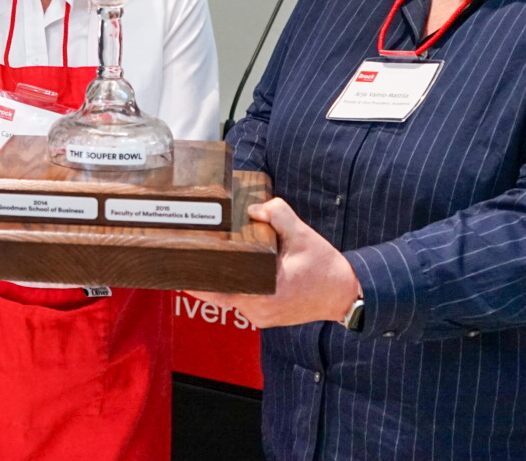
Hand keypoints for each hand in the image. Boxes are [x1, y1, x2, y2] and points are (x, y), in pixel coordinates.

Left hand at [185, 197, 358, 328]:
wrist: (344, 292)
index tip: (181, 272)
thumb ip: (278, 214)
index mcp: (265, 294)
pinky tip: (230, 270)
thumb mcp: (302, 234)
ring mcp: (261, 316)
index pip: (221, 292)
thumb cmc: (324, 266)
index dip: (200, 282)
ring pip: (231, 297)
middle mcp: (259, 310)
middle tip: (188, 257)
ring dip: (223, 280)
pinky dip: (236, 286)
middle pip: (221, 294)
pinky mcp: (265, 315)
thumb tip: (253, 208)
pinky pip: (242, 300)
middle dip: (206, 277)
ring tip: (207, 260)